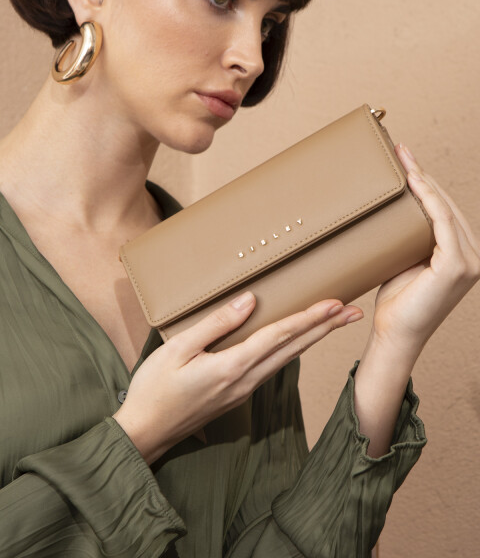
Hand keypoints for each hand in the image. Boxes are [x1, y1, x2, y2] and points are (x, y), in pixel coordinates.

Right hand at [113, 293, 362, 463]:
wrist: (144, 433)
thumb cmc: (155, 388)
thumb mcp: (179, 348)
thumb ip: (217, 324)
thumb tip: (250, 301)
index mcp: (233, 366)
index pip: (280, 335)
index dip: (309, 317)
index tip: (335, 303)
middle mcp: (246, 380)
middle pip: (294, 348)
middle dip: (325, 328)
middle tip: (352, 311)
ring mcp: (243, 390)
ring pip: (287, 359)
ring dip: (312, 338)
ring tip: (334, 323)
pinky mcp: (237, 394)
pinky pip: (273, 367)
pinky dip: (292, 350)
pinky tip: (297, 342)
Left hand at [372, 143, 479, 357]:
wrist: (394, 334)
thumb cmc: (396, 300)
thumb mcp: (405, 260)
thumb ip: (410, 237)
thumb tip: (393, 206)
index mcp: (463, 254)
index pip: (446, 211)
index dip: (427, 183)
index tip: (405, 159)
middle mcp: (473, 256)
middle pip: (447, 205)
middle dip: (423, 175)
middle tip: (400, 150)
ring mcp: (470, 261)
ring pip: (445, 209)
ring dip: (423, 179)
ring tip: (401, 157)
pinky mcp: (457, 265)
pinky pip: (441, 222)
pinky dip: (428, 198)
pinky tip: (412, 180)